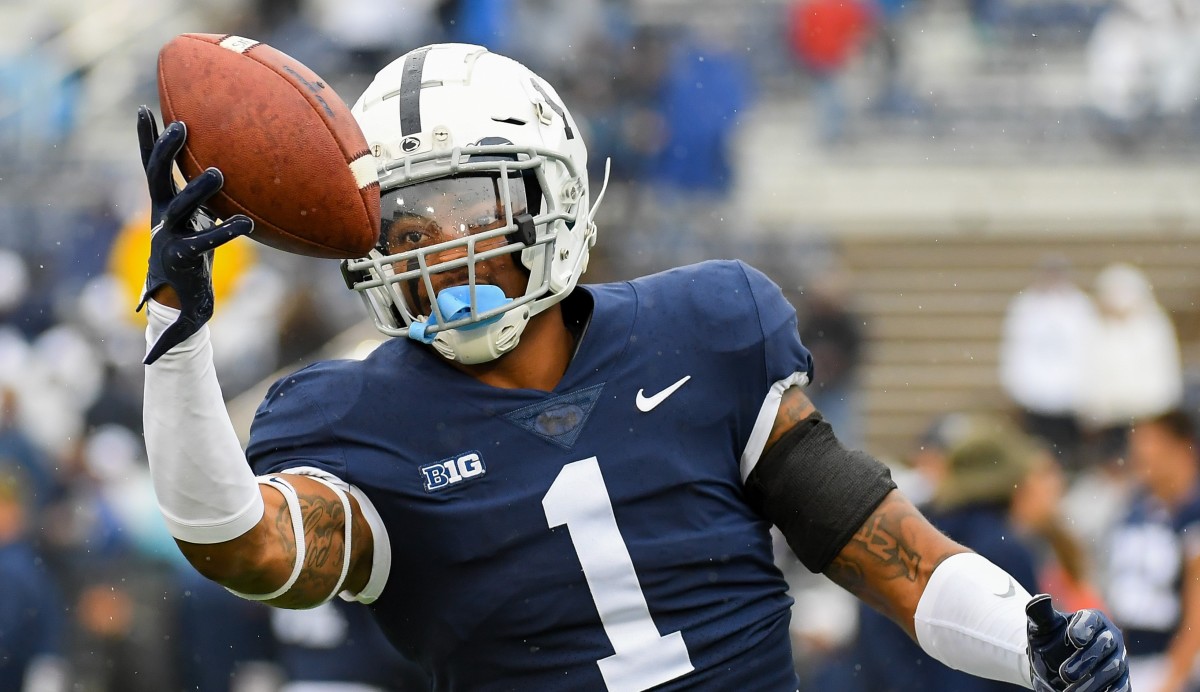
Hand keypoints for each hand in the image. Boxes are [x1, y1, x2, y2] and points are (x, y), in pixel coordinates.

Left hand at [136, 106, 252, 363]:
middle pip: (180, 207)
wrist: (166, 279)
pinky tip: (148, 110)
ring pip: (161, 176)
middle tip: (218, 175)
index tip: (247, 228)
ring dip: (168, 151)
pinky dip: (149, 138)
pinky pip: (152, 163)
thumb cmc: (186, 298)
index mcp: (178, 255)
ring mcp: (161, 209)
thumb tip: (150, 368)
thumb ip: (176, 338)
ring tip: (179, 124)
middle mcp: (166, 228)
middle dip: (197, 193)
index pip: (199, 245)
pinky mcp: (159, 195)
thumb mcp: (190, 319)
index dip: (219, 237)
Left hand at [1027, 594, 1129, 691]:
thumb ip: (1038, 613)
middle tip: (1065, 674)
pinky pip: (1121, 687)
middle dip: (1085, 660)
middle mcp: (1110, 637)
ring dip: (1093, 682)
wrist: (1050, 667)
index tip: (1073, 639)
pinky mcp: (1121, 680)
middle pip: (1105, 645)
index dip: (1084, 628)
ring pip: (1112, 669)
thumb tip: (1040, 598)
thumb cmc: (1047, 643)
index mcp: (1092, 619)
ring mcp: (1118, 659)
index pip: (1091, 620)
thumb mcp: (1039, 628)